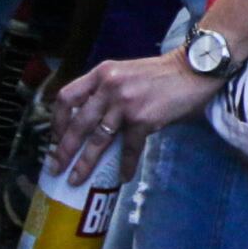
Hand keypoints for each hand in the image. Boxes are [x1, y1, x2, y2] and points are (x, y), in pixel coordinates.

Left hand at [54, 47, 218, 177]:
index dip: (57, 121)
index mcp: (101, 73)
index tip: (54, 139)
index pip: (66, 97)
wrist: (193, 69)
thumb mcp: (124, 73)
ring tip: (77, 179)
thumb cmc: (160, 73)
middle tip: (56, 168)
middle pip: (78, 124)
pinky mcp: (143, 118)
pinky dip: (126, 164)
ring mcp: (125, 103)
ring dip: (85, 163)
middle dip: (64, 150)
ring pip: (98, 140)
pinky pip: (129, 147)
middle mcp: (109, 86)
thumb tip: (89, 123)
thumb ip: (106, 91)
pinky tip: (123, 176)